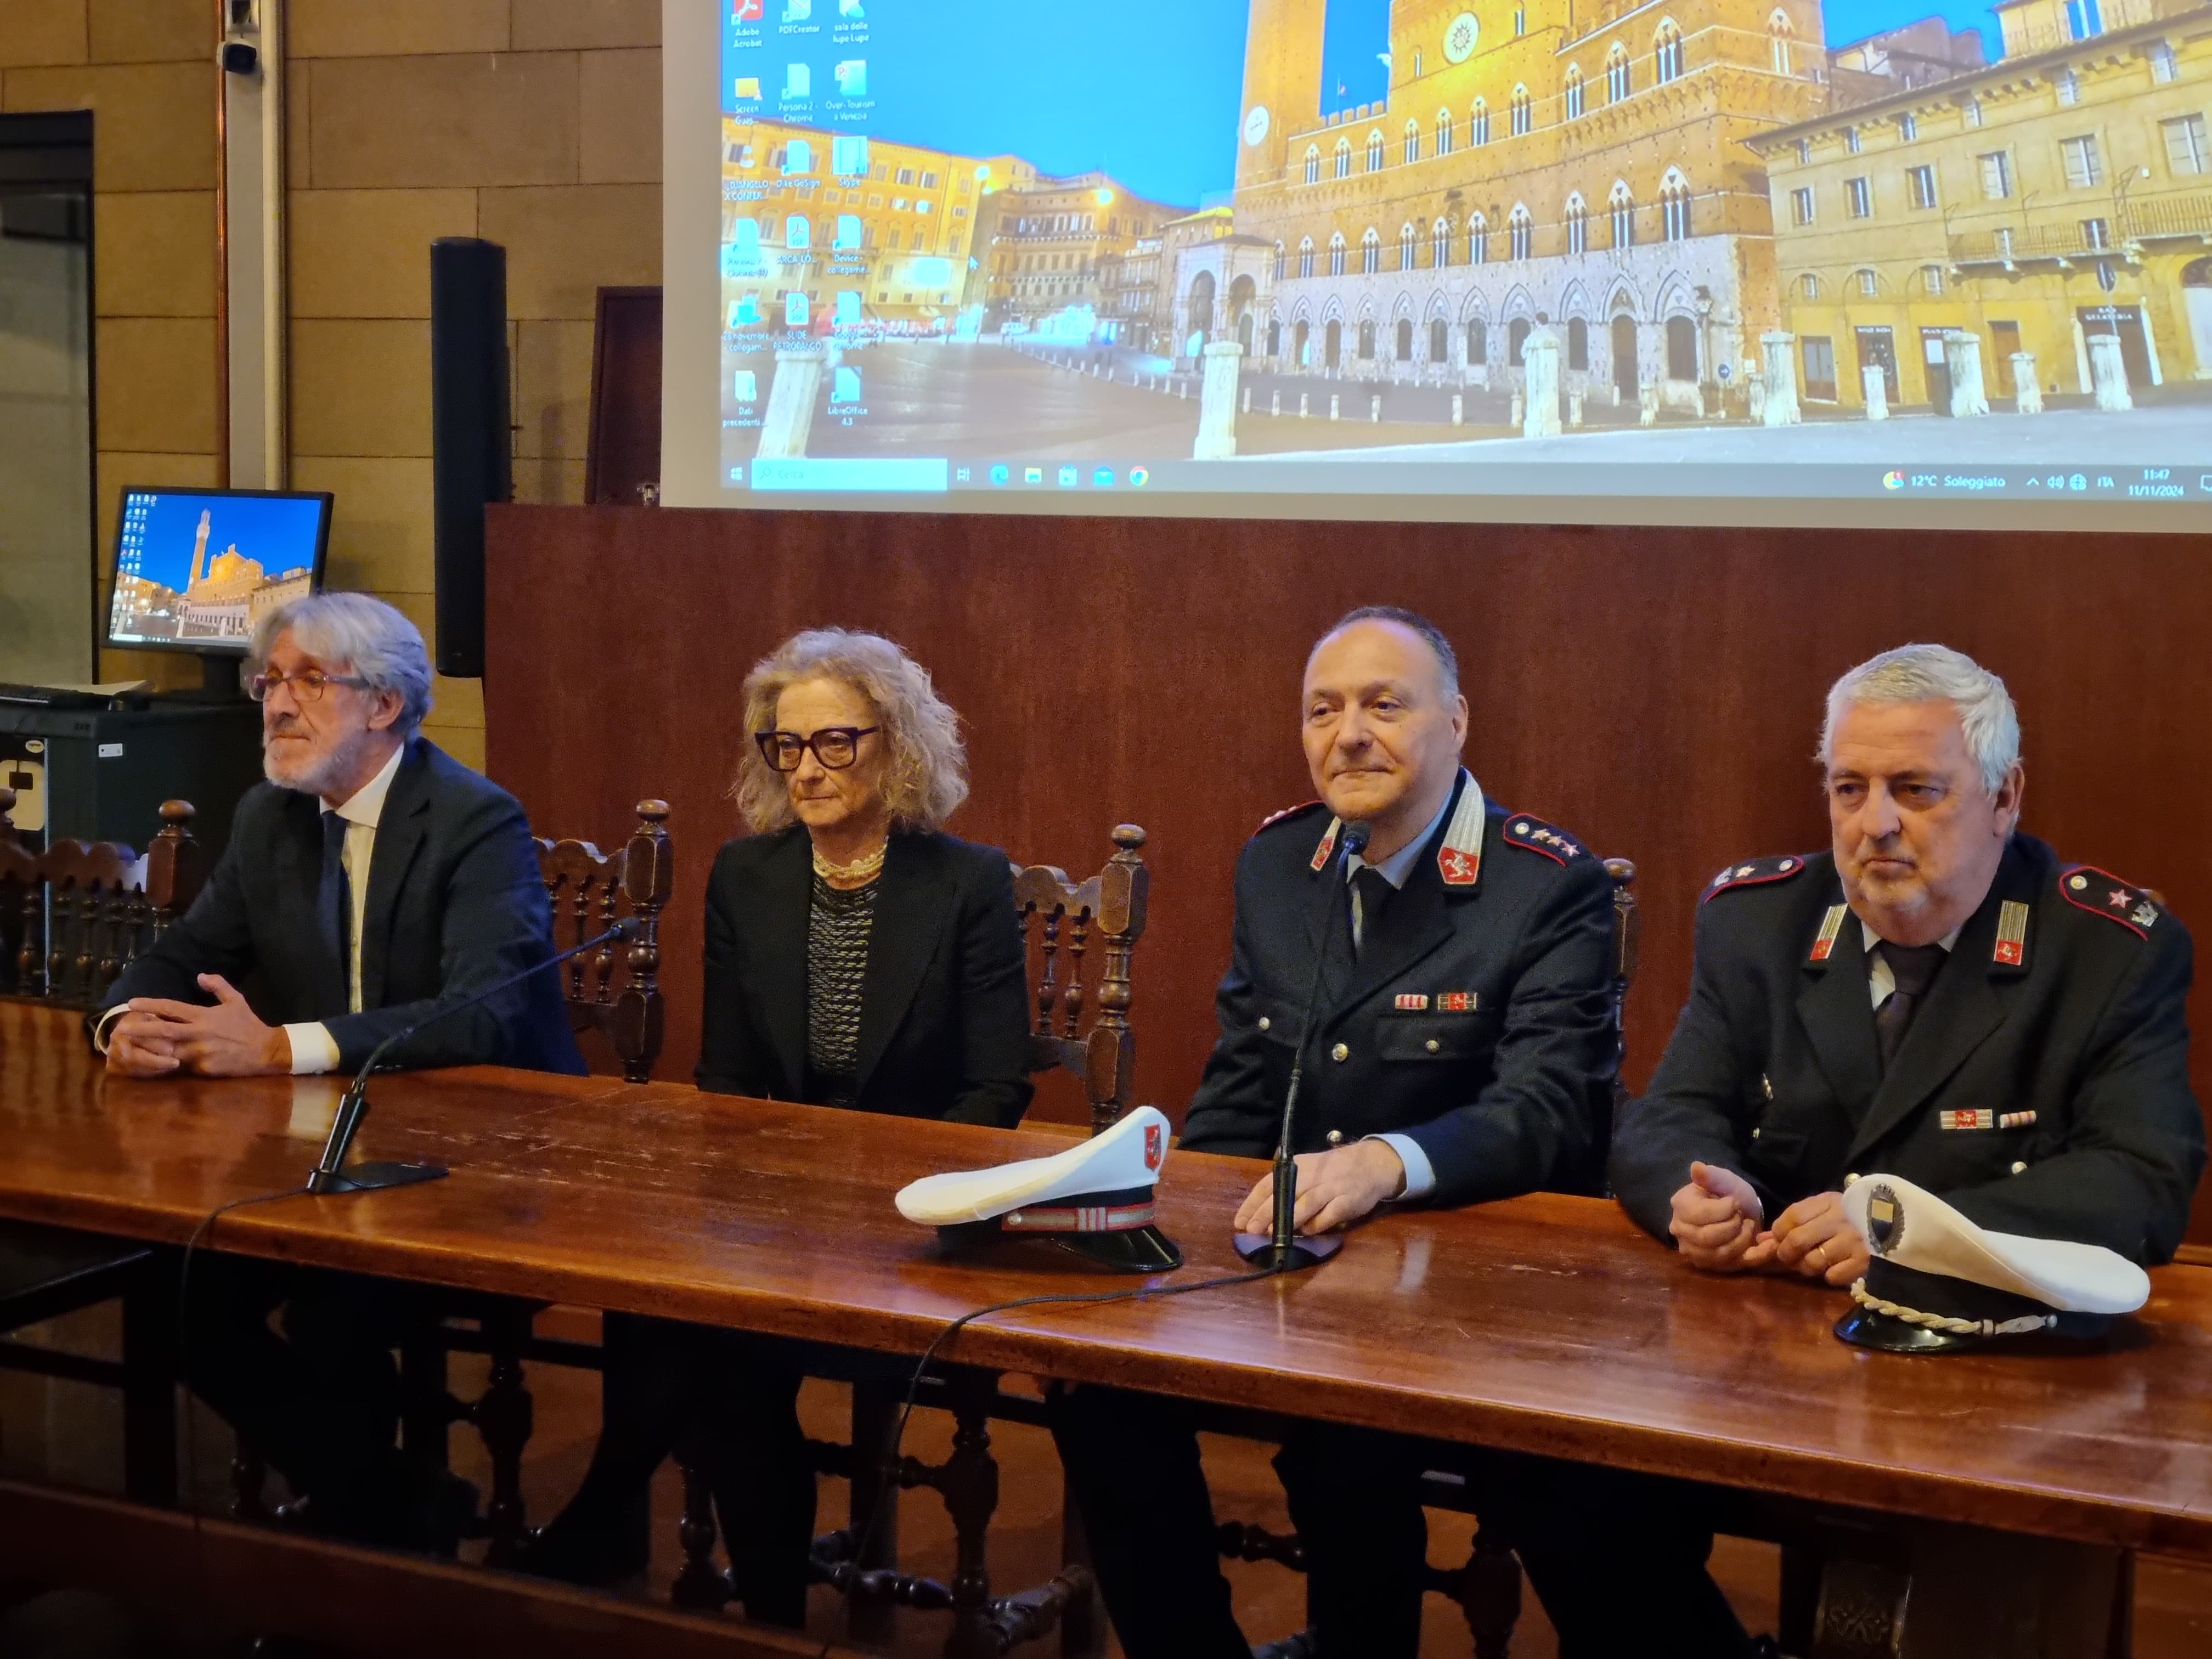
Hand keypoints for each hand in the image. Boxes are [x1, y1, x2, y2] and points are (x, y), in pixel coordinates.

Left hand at [120, 976, 290, 1077]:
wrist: (266, 1051)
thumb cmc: (248, 1024)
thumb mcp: (236, 1000)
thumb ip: (218, 986)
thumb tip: (200, 976)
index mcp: (203, 1016)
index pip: (171, 1008)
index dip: (150, 1005)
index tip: (132, 1003)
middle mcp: (198, 1033)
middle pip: (163, 1031)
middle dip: (140, 1029)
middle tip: (121, 1029)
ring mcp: (200, 1053)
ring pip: (167, 1051)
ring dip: (149, 1049)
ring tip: (131, 1047)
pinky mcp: (203, 1069)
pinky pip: (180, 1067)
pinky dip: (167, 1064)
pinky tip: (154, 1063)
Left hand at [1233, 1140, 1405, 1236]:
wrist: (1371, 1164)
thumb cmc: (1332, 1170)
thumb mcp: (1308, 1170)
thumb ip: (1288, 1187)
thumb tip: (1262, 1213)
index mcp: (1297, 1167)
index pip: (1269, 1184)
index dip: (1252, 1203)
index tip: (1240, 1221)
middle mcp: (1312, 1175)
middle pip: (1284, 1194)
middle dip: (1265, 1213)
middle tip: (1251, 1231)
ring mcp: (1330, 1188)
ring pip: (1305, 1204)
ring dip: (1288, 1220)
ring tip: (1272, 1234)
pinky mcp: (1347, 1201)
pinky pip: (1328, 1215)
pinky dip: (1317, 1225)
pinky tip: (1307, 1232)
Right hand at [1668, 1161, 1771, 1272]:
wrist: (1739, 1212)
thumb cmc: (1728, 1193)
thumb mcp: (1724, 1180)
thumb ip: (1712, 1175)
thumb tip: (1696, 1167)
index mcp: (1680, 1207)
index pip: (1700, 1214)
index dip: (1724, 1209)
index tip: (1735, 1202)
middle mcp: (1681, 1232)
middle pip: (1707, 1237)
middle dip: (1733, 1226)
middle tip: (1742, 1215)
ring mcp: (1696, 1252)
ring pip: (1720, 1254)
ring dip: (1743, 1239)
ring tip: (1749, 1225)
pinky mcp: (1714, 1267)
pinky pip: (1736, 1265)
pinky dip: (1756, 1255)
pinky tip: (1769, 1245)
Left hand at [1765, 1191, 1869, 1287]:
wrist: (1898, 1227)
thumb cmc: (1853, 1217)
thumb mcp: (1824, 1211)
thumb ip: (1794, 1222)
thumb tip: (1761, 1240)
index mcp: (1829, 1202)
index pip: (1792, 1216)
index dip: (1779, 1232)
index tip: (1779, 1239)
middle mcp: (1840, 1220)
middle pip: (1796, 1240)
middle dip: (1786, 1253)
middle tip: (1789, 1257)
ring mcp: (1853, 1242)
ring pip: (1812, 1262)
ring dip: (1807, 1267)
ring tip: (1815, 1262)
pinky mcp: (1864, 1262)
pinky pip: (1832, 1276)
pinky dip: (1830, 1275)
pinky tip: (1838, 1267)